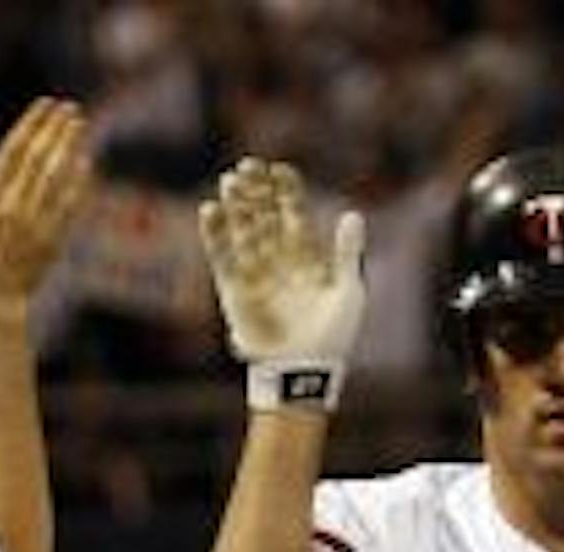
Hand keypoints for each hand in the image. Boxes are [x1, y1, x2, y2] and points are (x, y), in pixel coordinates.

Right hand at [0, 97, 92, 303]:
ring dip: (70, 149)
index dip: (33, 123)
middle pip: (40, 158)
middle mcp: (16, 205)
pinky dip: (78, 183)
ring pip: (57, 178)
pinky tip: (86, 163)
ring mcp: (36, 223)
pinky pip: (69, 206)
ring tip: (80, 126)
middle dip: (56, 130)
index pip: (16, 148)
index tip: (46, 104)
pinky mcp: (52, 240)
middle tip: (70, 108)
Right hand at [199, 159, 365, 393]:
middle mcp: (280, 259)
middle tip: (248, 167)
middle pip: (265, 215)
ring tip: (230, 181)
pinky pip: (222, 256)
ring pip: (242, 230)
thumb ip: (348, 253)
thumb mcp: (348, 292)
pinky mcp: (234, 289)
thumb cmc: (333, 337)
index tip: (279, 171)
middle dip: (256, 192)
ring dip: (236, 206)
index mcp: (308, 256)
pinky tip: (210, 209)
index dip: (286, 191)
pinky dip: (215, 234)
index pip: (294, 213)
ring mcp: (256, 272)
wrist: (302, 372)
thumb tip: (354, 214)